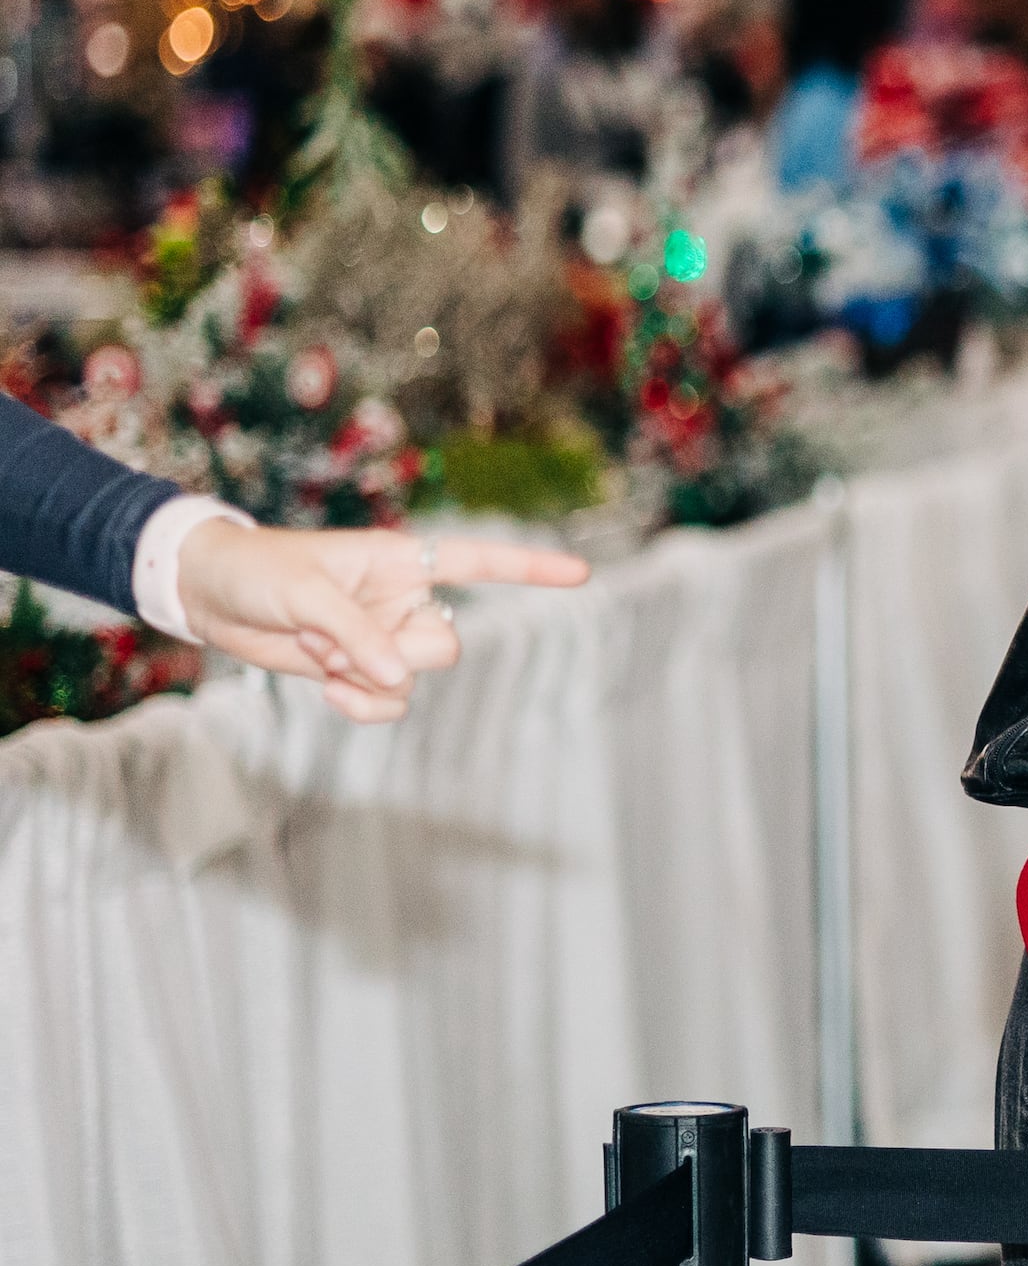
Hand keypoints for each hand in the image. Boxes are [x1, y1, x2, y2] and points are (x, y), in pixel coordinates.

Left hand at [179, 525, 592, 724]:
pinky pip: (388, 702)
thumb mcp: (307, 595)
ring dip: (366, 679)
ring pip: (416, 679)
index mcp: (402, 560)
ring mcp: (382, 638)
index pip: (480, 562)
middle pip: (445, 643)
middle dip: (399, 654)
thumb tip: (399, 679)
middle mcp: (402, 600)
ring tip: (317, 655)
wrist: (206, 595)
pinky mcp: (356, 670)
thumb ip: (358, 634)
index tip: (581, 574)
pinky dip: (362, 705)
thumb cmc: (258, 573)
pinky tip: (328, 691)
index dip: (531, 569)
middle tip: (336, 640)